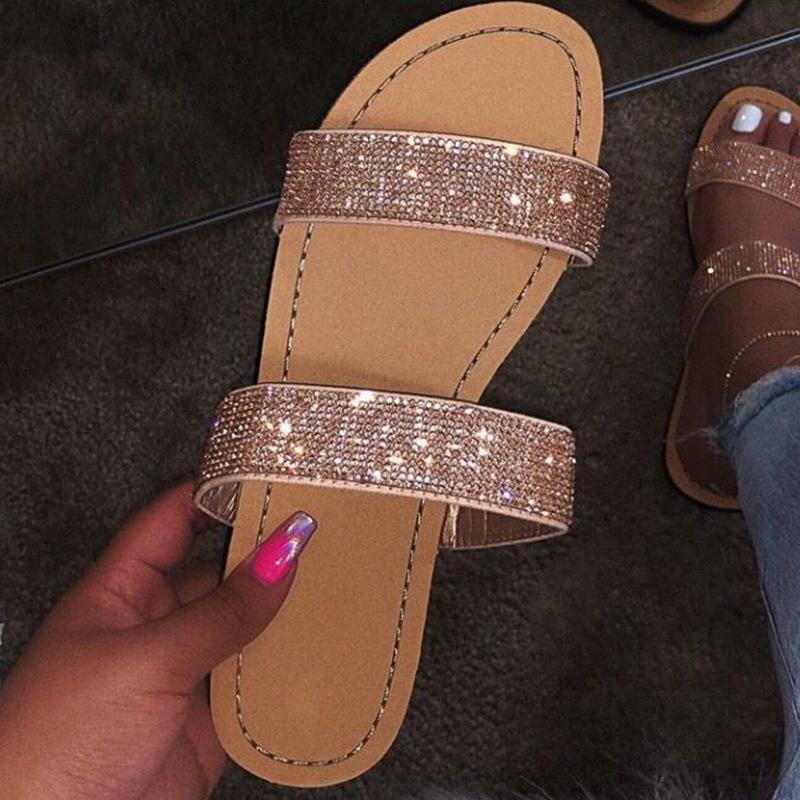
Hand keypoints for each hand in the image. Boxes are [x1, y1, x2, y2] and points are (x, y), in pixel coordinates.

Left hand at [0, 483, 315, 799]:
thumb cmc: (57, 740)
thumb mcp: (146, 659)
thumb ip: (223, 610)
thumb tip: (283, 553)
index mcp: (121, 590)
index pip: (173, 520)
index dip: (216, 493)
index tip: (269, 477)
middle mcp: (155, 623)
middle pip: (218, 570)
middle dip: (263, 550)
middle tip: (320, 527)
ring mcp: (183, 670)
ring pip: (244, 624)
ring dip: (283, 608)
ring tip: (336, 577)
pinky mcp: (208, 718)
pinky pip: (256, 678)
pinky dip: (289, 664)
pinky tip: (323, 642)